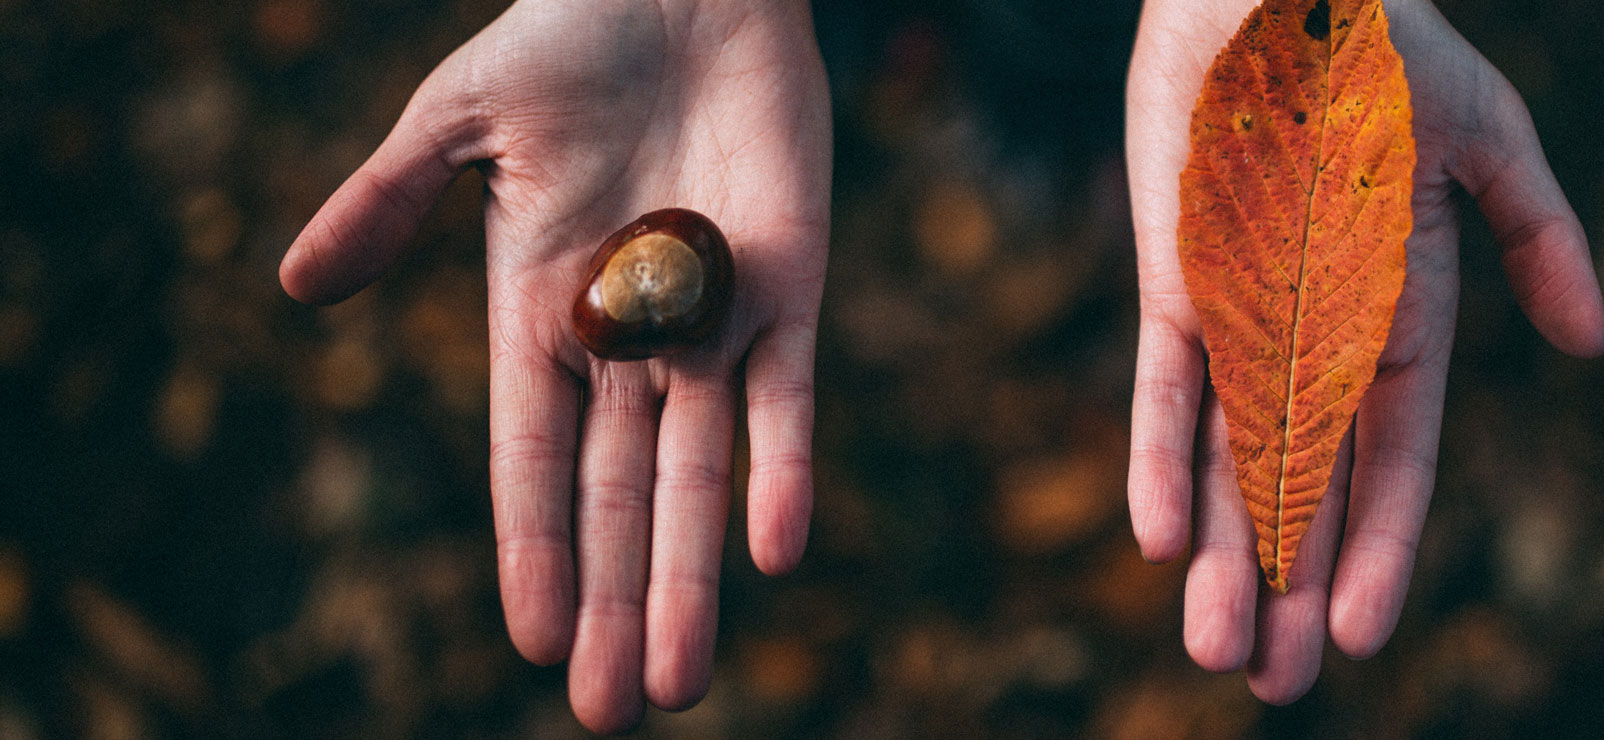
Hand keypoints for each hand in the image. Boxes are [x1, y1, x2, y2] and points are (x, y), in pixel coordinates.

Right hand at [278, 0, 828, 729]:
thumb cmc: (565, 38)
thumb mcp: (457, 121)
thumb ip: (388, 202)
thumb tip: (294, 286)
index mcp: (542, 314)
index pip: (534, 458)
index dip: (532, 547)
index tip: (527, 639)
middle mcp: (631, 341)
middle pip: (620, 496)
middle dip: (614, 599)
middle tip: (609, 708)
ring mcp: (713, 323)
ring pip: (701, 475)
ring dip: (689, 576)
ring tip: (677, 677)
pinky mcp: (791, 288)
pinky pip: (789, 396)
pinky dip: (783, 471)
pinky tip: (771, 554)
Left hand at [1124, 0, 1603, 702]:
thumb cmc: (1391, 54)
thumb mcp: (1490, 144)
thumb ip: (1540, 240)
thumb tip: (1599, 340)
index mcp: (1399, 320)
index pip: (1392, 459)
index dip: (1382, 547)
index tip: (1366, 636)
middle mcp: (1313, 339)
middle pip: (1303, 486)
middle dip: (1291, 585)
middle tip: (1274, 685)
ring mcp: (1241, 318)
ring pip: (1227, 458)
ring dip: (1222, 554)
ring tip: (1216, 648)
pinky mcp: (1174, 283)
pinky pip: (1165, 385)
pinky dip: (1156, 455)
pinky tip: (1158, 538)